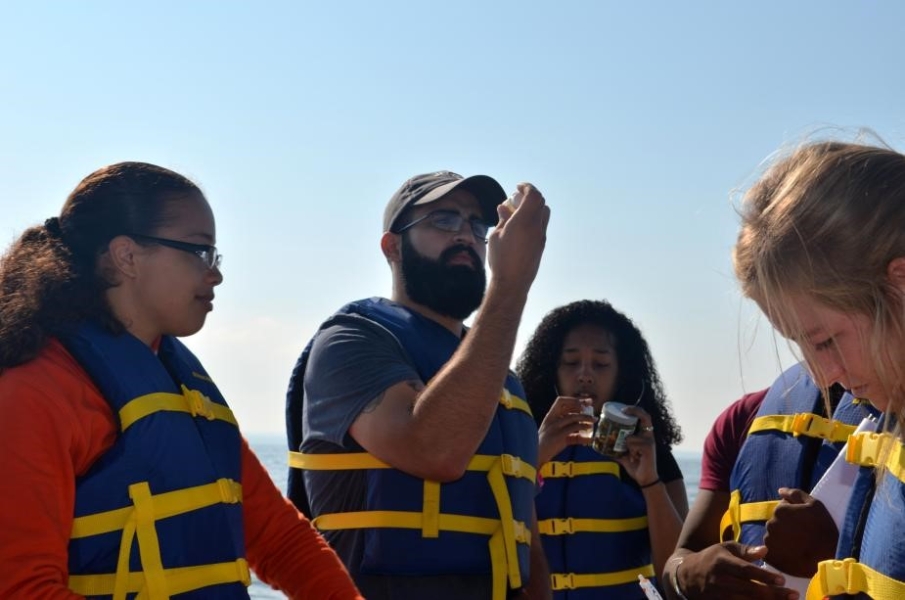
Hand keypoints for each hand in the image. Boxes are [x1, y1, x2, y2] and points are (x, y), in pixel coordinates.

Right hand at [487, 183, 549, 295]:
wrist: (512, 282)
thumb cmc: (501, 258)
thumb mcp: (497, 235)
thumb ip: (503, 218)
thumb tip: (504, 208)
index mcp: (524, 221)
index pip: (533, 195)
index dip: (526, 187)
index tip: (518, 187)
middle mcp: (536, 226)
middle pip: (541, 202)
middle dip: (530, 196)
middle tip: (517, 198)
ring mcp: (541, 236)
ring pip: (544, 213)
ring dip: (534, 207)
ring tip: (519, 211)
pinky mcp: (541, 244)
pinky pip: (541, 225)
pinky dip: (533, 219)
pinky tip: (520, 225)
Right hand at [537, 396, 593, 464]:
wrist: (536, 455)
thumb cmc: (546, 446)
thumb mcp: (558, 436)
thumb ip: (571, 434)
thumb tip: (588, 436)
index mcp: (549, 416)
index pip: (560, 402)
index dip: (572, 400)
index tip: (583, 402)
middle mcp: (551, 419)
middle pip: (567, 406)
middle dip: (580, 403)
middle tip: (590, 404)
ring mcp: (554, 427)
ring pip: (573, 417)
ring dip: (586, 417)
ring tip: (594, 419)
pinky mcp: (559, 436)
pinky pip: (574, 428)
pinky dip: (583, 427)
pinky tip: (589, 430)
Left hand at [615, 406, 657, 485]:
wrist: (645, 479)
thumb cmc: (636, 466)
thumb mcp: (624, 455)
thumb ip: (615, 449)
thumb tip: (601, 446)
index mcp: (644, 435)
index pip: (644, 417)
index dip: (636, 410)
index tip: (624, 409)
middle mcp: (649, 436)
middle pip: (645, 417)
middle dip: (634, 410)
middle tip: (623, 410)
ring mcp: (650, 441)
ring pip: (630, 437)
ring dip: (626, 446)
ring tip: (631, 455)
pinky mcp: (649, 448)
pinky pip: (632, 445)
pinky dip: (630, 452)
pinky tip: (635, 458)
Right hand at [677, 543, 798, 598]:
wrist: (687, 576)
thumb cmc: (712, 559)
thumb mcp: (726, 549)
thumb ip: (746, 550)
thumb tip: (766, 550)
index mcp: (722, 562)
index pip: (746, 571)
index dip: (764, 576)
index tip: (782, 579)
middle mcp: (720, 580)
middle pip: (751, 590)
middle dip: (774, 594)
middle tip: (794, 594)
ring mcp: (719, 596)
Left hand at [763, 488, 837, 576]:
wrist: (829, 558)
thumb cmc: (824, 529)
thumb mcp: (815, 505)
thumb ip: (796, 494)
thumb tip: (780, 490)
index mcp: (780, 510)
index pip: (782, 509)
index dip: (794, 516)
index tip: (805, 524)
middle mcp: (771, 524)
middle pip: (777, 523)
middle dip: (787, 526)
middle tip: (803, 535)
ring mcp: (770, 541)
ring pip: (774, 536)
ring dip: (783, 538)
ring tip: (799, 545)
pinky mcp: (771, 556)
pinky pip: (773, 550)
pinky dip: (780, 551)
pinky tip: (793, 554)